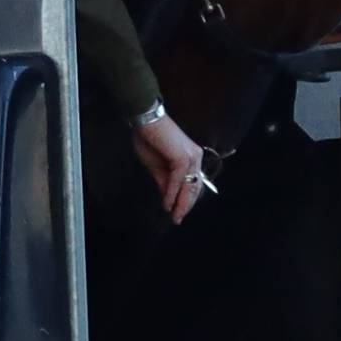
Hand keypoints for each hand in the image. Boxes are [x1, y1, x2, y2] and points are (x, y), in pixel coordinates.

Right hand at [130, 106, 207, 225]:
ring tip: (174, 216)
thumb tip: (168, 198)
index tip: (178, 214)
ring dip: (180, 203)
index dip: (187, 200)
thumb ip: (164, 181)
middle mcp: (196, 157)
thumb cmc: (149, 139)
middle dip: (185, 205)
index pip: (193, 184)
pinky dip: (172, 193)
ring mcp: (191, 157)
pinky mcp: (182, 157)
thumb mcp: (156, 166)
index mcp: (192, 158)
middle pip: (194, 187)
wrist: (145, 121)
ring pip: (188, 186)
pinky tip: (166, 203)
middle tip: (177, 219)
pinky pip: (178, 181)